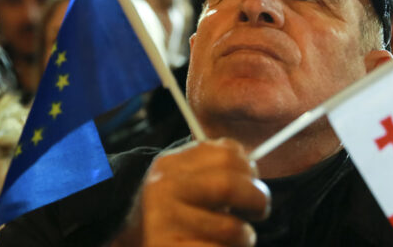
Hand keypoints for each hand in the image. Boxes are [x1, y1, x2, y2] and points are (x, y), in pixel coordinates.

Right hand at [112, 138, 270, 246]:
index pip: (227, 153)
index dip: (250, 171)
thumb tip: (254, 167)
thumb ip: (216, 167)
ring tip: (238, 237)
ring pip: (231, 228)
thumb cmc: (175, 210)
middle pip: (228, 186)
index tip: (252, 184)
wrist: (133, 238)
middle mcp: (164, 189)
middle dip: (257, 200)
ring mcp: (165, 223)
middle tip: (259, 211)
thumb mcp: (185, 178)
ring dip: (246, 237)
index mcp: (172, 164)